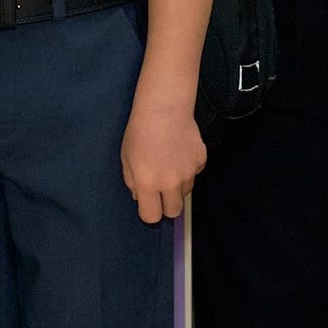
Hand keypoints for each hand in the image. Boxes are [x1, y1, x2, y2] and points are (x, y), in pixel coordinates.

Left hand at [121, 101, 205, 223]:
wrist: (164, 111)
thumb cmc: (139, 133)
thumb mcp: (126, 160)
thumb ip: (133, 183)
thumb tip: (141, 196)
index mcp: (148, 184)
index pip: (151, 216)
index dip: (149, 212)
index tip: (148, 205)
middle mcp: (171, 183)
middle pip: (174, 212)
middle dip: (167, 206)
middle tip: (161, 192)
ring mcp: (189, 173)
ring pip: (185, 192)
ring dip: (177, 186)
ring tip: (169, 165)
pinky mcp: (201, 162)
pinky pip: (194, 174)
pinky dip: (187, 169)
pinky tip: (179, 153)